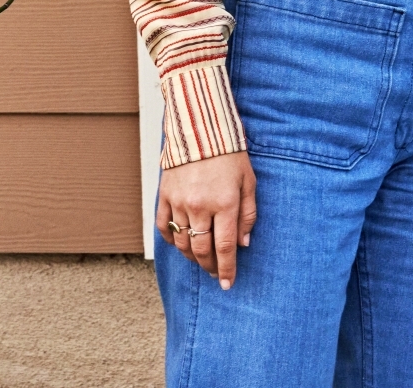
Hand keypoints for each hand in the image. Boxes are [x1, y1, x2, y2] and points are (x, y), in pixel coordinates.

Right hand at [156, 151, 256, 289]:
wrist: (200, 127)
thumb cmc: (230, 154)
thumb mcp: (248, 181)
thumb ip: (248, 214)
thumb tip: (244, 244)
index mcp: (224, 204)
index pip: (225, 247)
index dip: (227, 268)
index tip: (228, 284)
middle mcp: (200, 206)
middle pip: (202, 249)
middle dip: (210, 266)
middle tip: (215, 273)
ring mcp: (179, 202)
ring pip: (182, 242)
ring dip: (192, 256)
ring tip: (200, 261)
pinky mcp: (164, 195)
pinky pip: (164, 226)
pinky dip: (171, 240)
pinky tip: (181, 244)